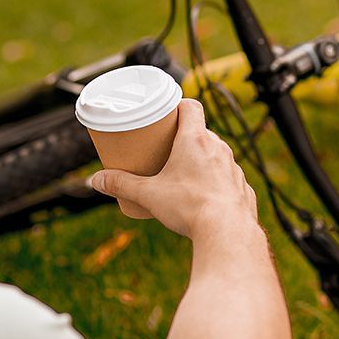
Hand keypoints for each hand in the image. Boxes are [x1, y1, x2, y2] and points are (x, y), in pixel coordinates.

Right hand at [90, 99, 256, 237]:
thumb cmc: (189, 207)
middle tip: (166, 148)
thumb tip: (95, 180)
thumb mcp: (147, 195)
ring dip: (202, 159)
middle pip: (201, 131)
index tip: (166, 115)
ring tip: (185, 174)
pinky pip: (227, 177)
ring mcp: (233, 168)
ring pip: (216, 155)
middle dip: (184, 137)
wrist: (227, 233)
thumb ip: (121, 185)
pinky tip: (205, 194)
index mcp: (195, 140)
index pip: (191, 106)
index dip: (178, 106)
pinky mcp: (242, 188)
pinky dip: (215, 181)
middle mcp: (219, 149)